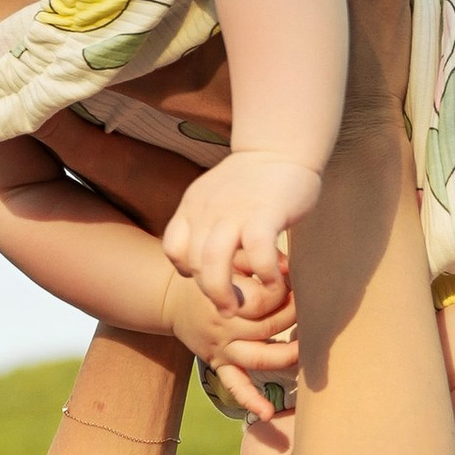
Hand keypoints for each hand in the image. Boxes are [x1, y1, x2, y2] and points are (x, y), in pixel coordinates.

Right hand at [156, 264, 299, 422]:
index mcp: (225, 296)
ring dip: (285, 356)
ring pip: (258, 358)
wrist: (171, 296)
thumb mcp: (226, 255)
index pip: (265, 298)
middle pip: (268, 328)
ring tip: (305, 350)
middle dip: (292, 316)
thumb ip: (255, 256)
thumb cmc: (207, 271)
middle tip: (307, 307)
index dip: (285, 289)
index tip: (294, 281)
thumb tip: (288, 266)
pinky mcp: (217, 363)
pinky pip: (234, 384)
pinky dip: (250, 400)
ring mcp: (221, 348)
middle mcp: (224, 326)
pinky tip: (267, 413)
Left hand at [161, 148, 323, 307]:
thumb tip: (215, 263)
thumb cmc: (253, 180)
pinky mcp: (264, 212)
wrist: (280, 145)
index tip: (210, 276)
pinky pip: (257, 251)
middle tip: (228, 309)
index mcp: (192, 206)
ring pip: (213, 261)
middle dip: (210, 292)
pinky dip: (263, 272)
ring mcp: (234, 211)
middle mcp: (207, 210)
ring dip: (224, 292)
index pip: (173, 248)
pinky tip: (274, 281)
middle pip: (193, 262)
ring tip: (242, 306)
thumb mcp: (216, 197)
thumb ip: (209, 224)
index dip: (187, 270)